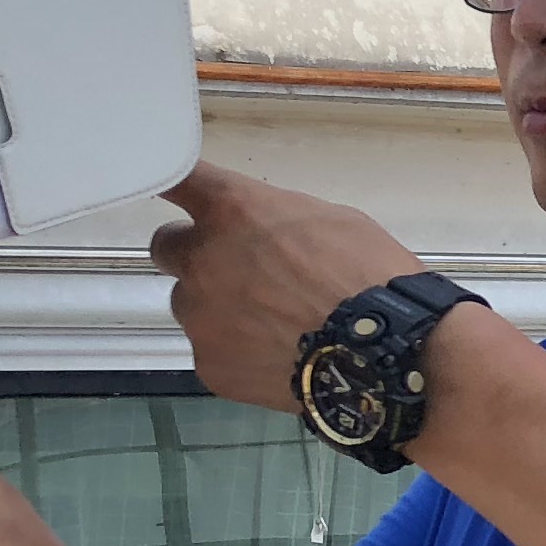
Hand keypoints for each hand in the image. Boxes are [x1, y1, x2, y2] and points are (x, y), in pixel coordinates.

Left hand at [149, 162, 423, 413]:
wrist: (383, 354)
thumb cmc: (369, 274)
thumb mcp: (331, 220)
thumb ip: (275, 219)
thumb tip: (263, 234)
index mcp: (232, 211)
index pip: (176, 179)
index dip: (167, 180)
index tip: (162, 183)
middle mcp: (201, 259)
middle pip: (166, 248)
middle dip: (196, 255)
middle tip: (240, 273)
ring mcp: (199, 317)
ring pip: (192, 306)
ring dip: (219, 308)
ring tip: (272, 326)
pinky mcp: (209, 366)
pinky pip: (213, 352)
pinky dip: (238, 353)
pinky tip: (278, 358)